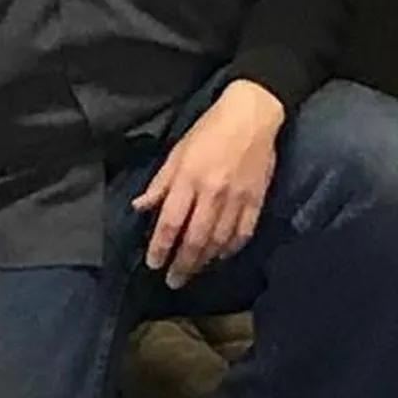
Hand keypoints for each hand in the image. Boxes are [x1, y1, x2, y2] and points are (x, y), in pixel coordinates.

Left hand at [133, 80, 283, 289]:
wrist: (252, 116)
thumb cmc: (209, 130)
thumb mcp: (178, 151)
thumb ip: (160, 182)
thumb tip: (140, 207)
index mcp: (189, 178)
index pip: (171, 222)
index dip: (160, 246)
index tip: (153, 264)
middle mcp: (213, 193)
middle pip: (195, 239)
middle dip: (182, 264)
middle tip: (172, 281)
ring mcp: (237, 200)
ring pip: (219, 242)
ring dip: (204, 262)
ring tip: (193, 273)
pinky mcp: (257, 202)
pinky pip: (243, 234)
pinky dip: (230, 250)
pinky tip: (220, 257)